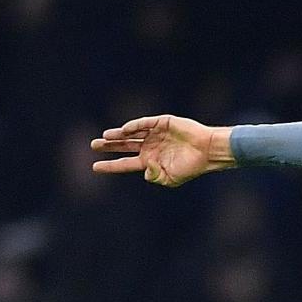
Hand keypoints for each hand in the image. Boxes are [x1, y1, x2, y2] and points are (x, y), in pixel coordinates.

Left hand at [90, 115, 234, 186]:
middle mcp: (150, 147)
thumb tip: (144, 170)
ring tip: (106, 136)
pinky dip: (134, 126)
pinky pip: (144, 124)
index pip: (126, 163)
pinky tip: (125, 130)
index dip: (111, 165)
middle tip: (94, 145)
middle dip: (109, 145)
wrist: (207, 152)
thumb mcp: (171, 179)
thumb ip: (156, 177)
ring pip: (131, 134)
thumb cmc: (191, 167)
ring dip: (118, 135)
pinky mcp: (162, 123)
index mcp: (151, 161)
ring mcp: (155, 134)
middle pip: (124, 146)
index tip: (95, 167)